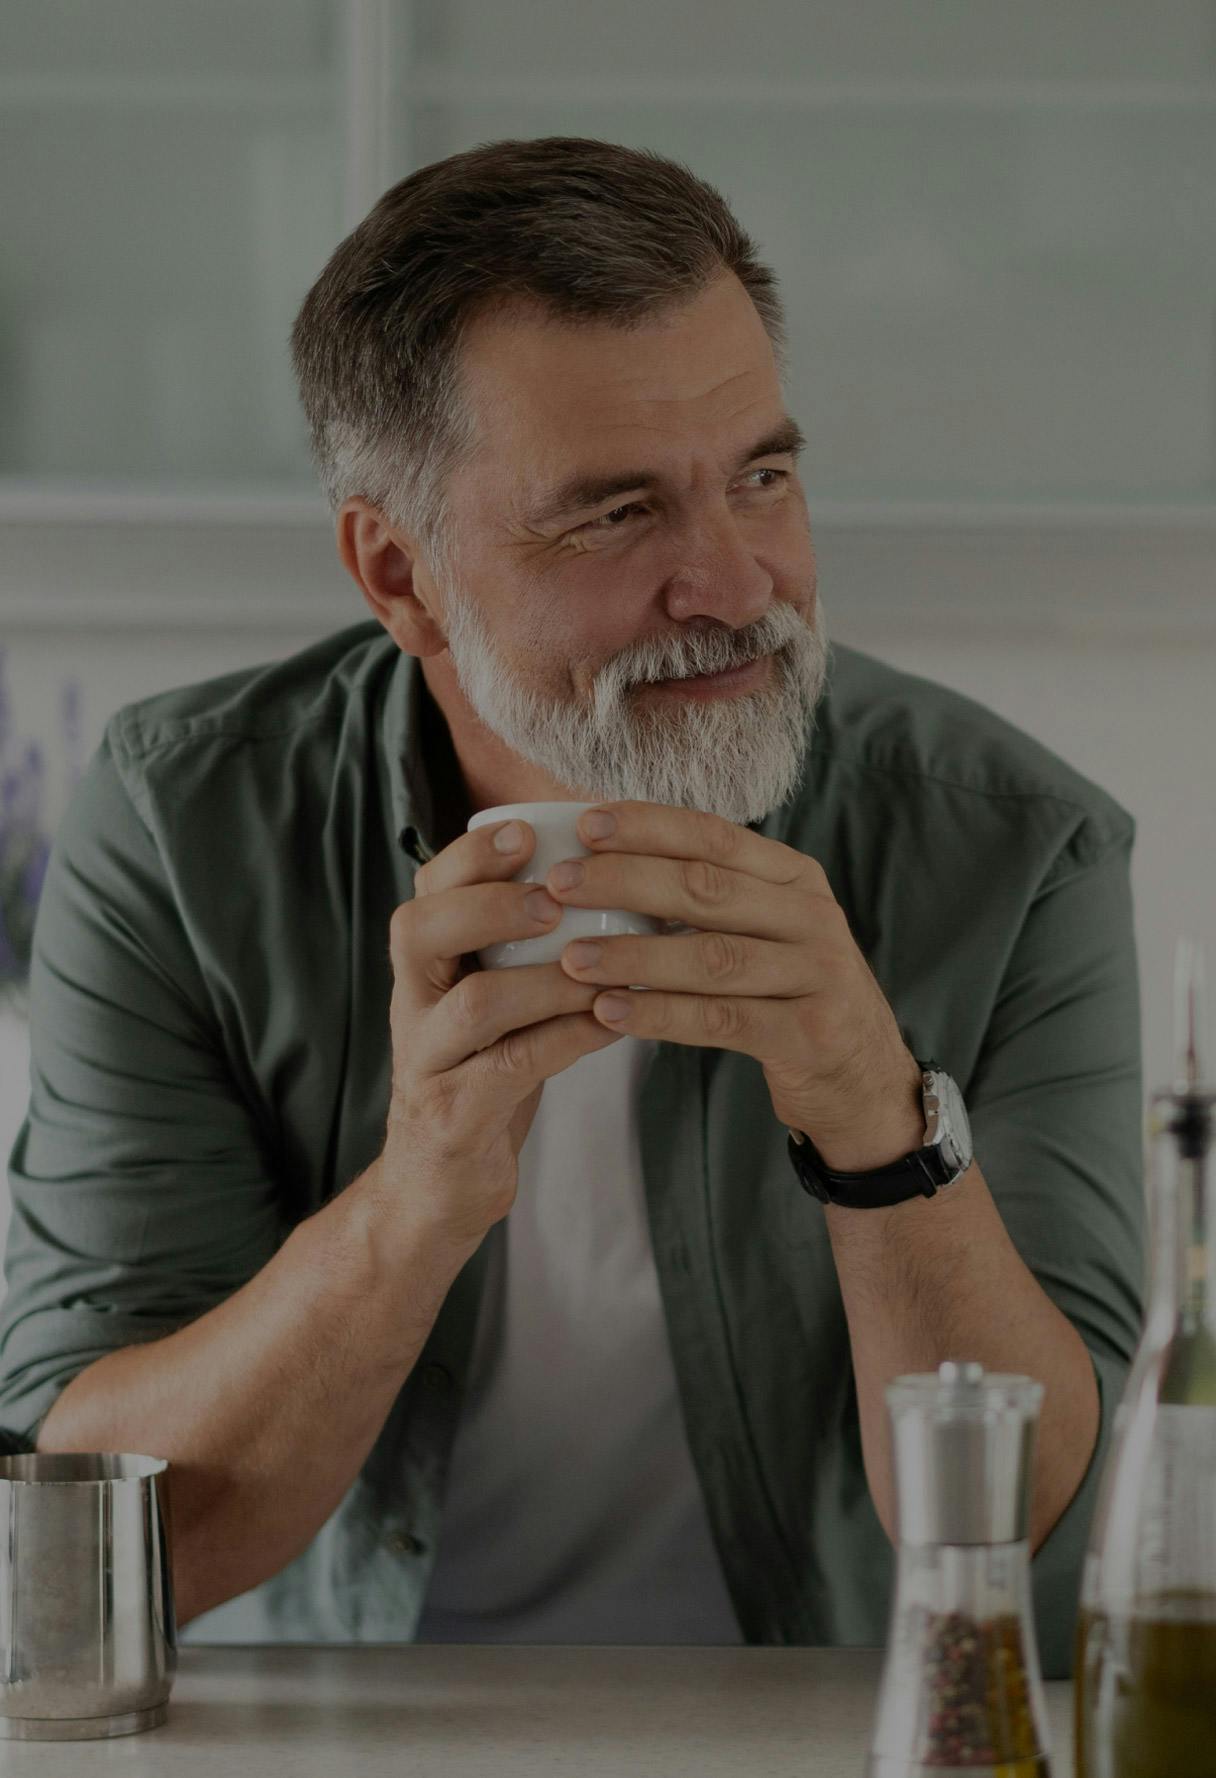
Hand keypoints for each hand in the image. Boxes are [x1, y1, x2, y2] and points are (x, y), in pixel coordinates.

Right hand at [379, 819, 624, 1248]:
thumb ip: (517, 945)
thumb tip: (603, 868)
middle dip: (489, 903)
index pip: (427, 889)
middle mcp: (412, 1005)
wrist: (438, 1185)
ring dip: (544, 980)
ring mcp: (427, 1063)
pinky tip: (613, 1023)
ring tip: (602, 966)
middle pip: (420, 930)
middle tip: (553, 900)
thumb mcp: (490, 1000)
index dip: (471, 856)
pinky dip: (567, 1039)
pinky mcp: (454, 1117)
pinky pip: (510, 1068)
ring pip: (474, 1003)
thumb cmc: (484, 1073)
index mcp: (423, 966)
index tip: (526, 832)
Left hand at [545, 803, 924, 1170]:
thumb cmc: (788, 994)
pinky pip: (721, 1020)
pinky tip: (608, 1013)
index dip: (649, 827)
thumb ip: (708, 898)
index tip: (586, 823)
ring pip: (712, 957)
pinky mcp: (810, 1034)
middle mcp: (812, 917)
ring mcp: (817, 975)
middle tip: (560, 885)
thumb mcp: (765, 931)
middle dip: (626, 881)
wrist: (863, 1078)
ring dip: (635, 957)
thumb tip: (603, 864)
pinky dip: (660, 1015)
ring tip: (571, 959)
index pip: (715, 837)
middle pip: (708, 888)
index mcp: (795, 878)